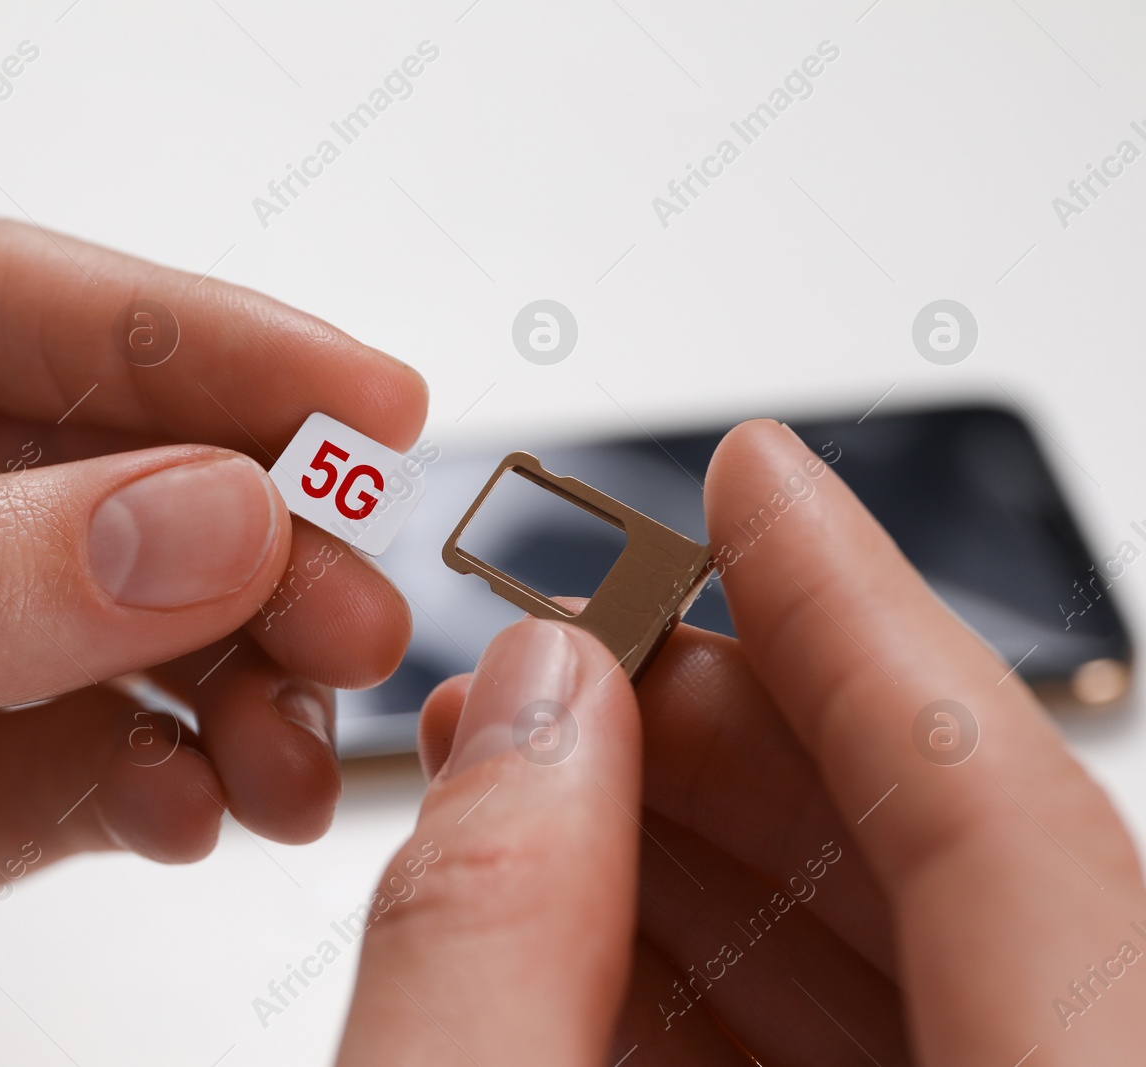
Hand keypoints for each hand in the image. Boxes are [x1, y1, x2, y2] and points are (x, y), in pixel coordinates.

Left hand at [0, 219, 425, 1064]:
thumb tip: (186, 518)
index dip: (193, 336)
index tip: (355, 394)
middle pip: (92, 466)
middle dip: (247, 528)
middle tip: (355, 602)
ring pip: (122, 626)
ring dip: (241, 674)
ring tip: (302, 742)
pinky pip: (91, 770)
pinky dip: (176, 786)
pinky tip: (208, 807)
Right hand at [338, 419, 1145, 1064]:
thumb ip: (484, 942)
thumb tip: (530, 711)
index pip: (1013, 832)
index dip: (863, 622)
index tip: (759, 483)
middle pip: (966, 884)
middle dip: (746, 739)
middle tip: (585, 664)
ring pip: (912, 976)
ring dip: (709, 858)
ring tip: (540, 782)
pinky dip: (709, 982)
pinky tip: (578, 924)